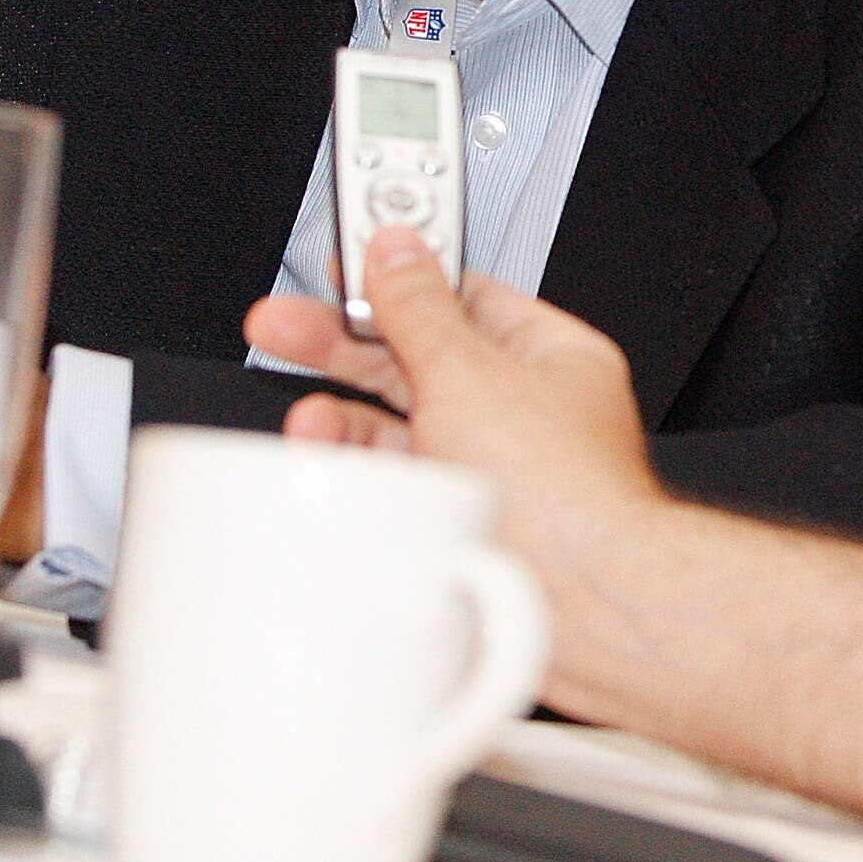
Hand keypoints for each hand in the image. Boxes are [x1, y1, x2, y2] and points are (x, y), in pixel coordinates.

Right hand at [244, 230, 663, 570]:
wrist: (579, 611)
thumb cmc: (566, 496)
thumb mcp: (473, 375)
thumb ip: (420, 310)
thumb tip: (395, 250)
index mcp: (550, 357)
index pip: (465, 294)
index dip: (401, 274)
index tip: (345, 262)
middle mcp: (523, 411)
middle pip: (419, 356)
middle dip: (346, 342)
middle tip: (283, 323)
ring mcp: (490, 469)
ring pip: (400, 425)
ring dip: (344, 415)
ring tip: (306, 413)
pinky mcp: (459, 523)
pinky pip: (395, 482)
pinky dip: (358, 470)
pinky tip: (332, 461)